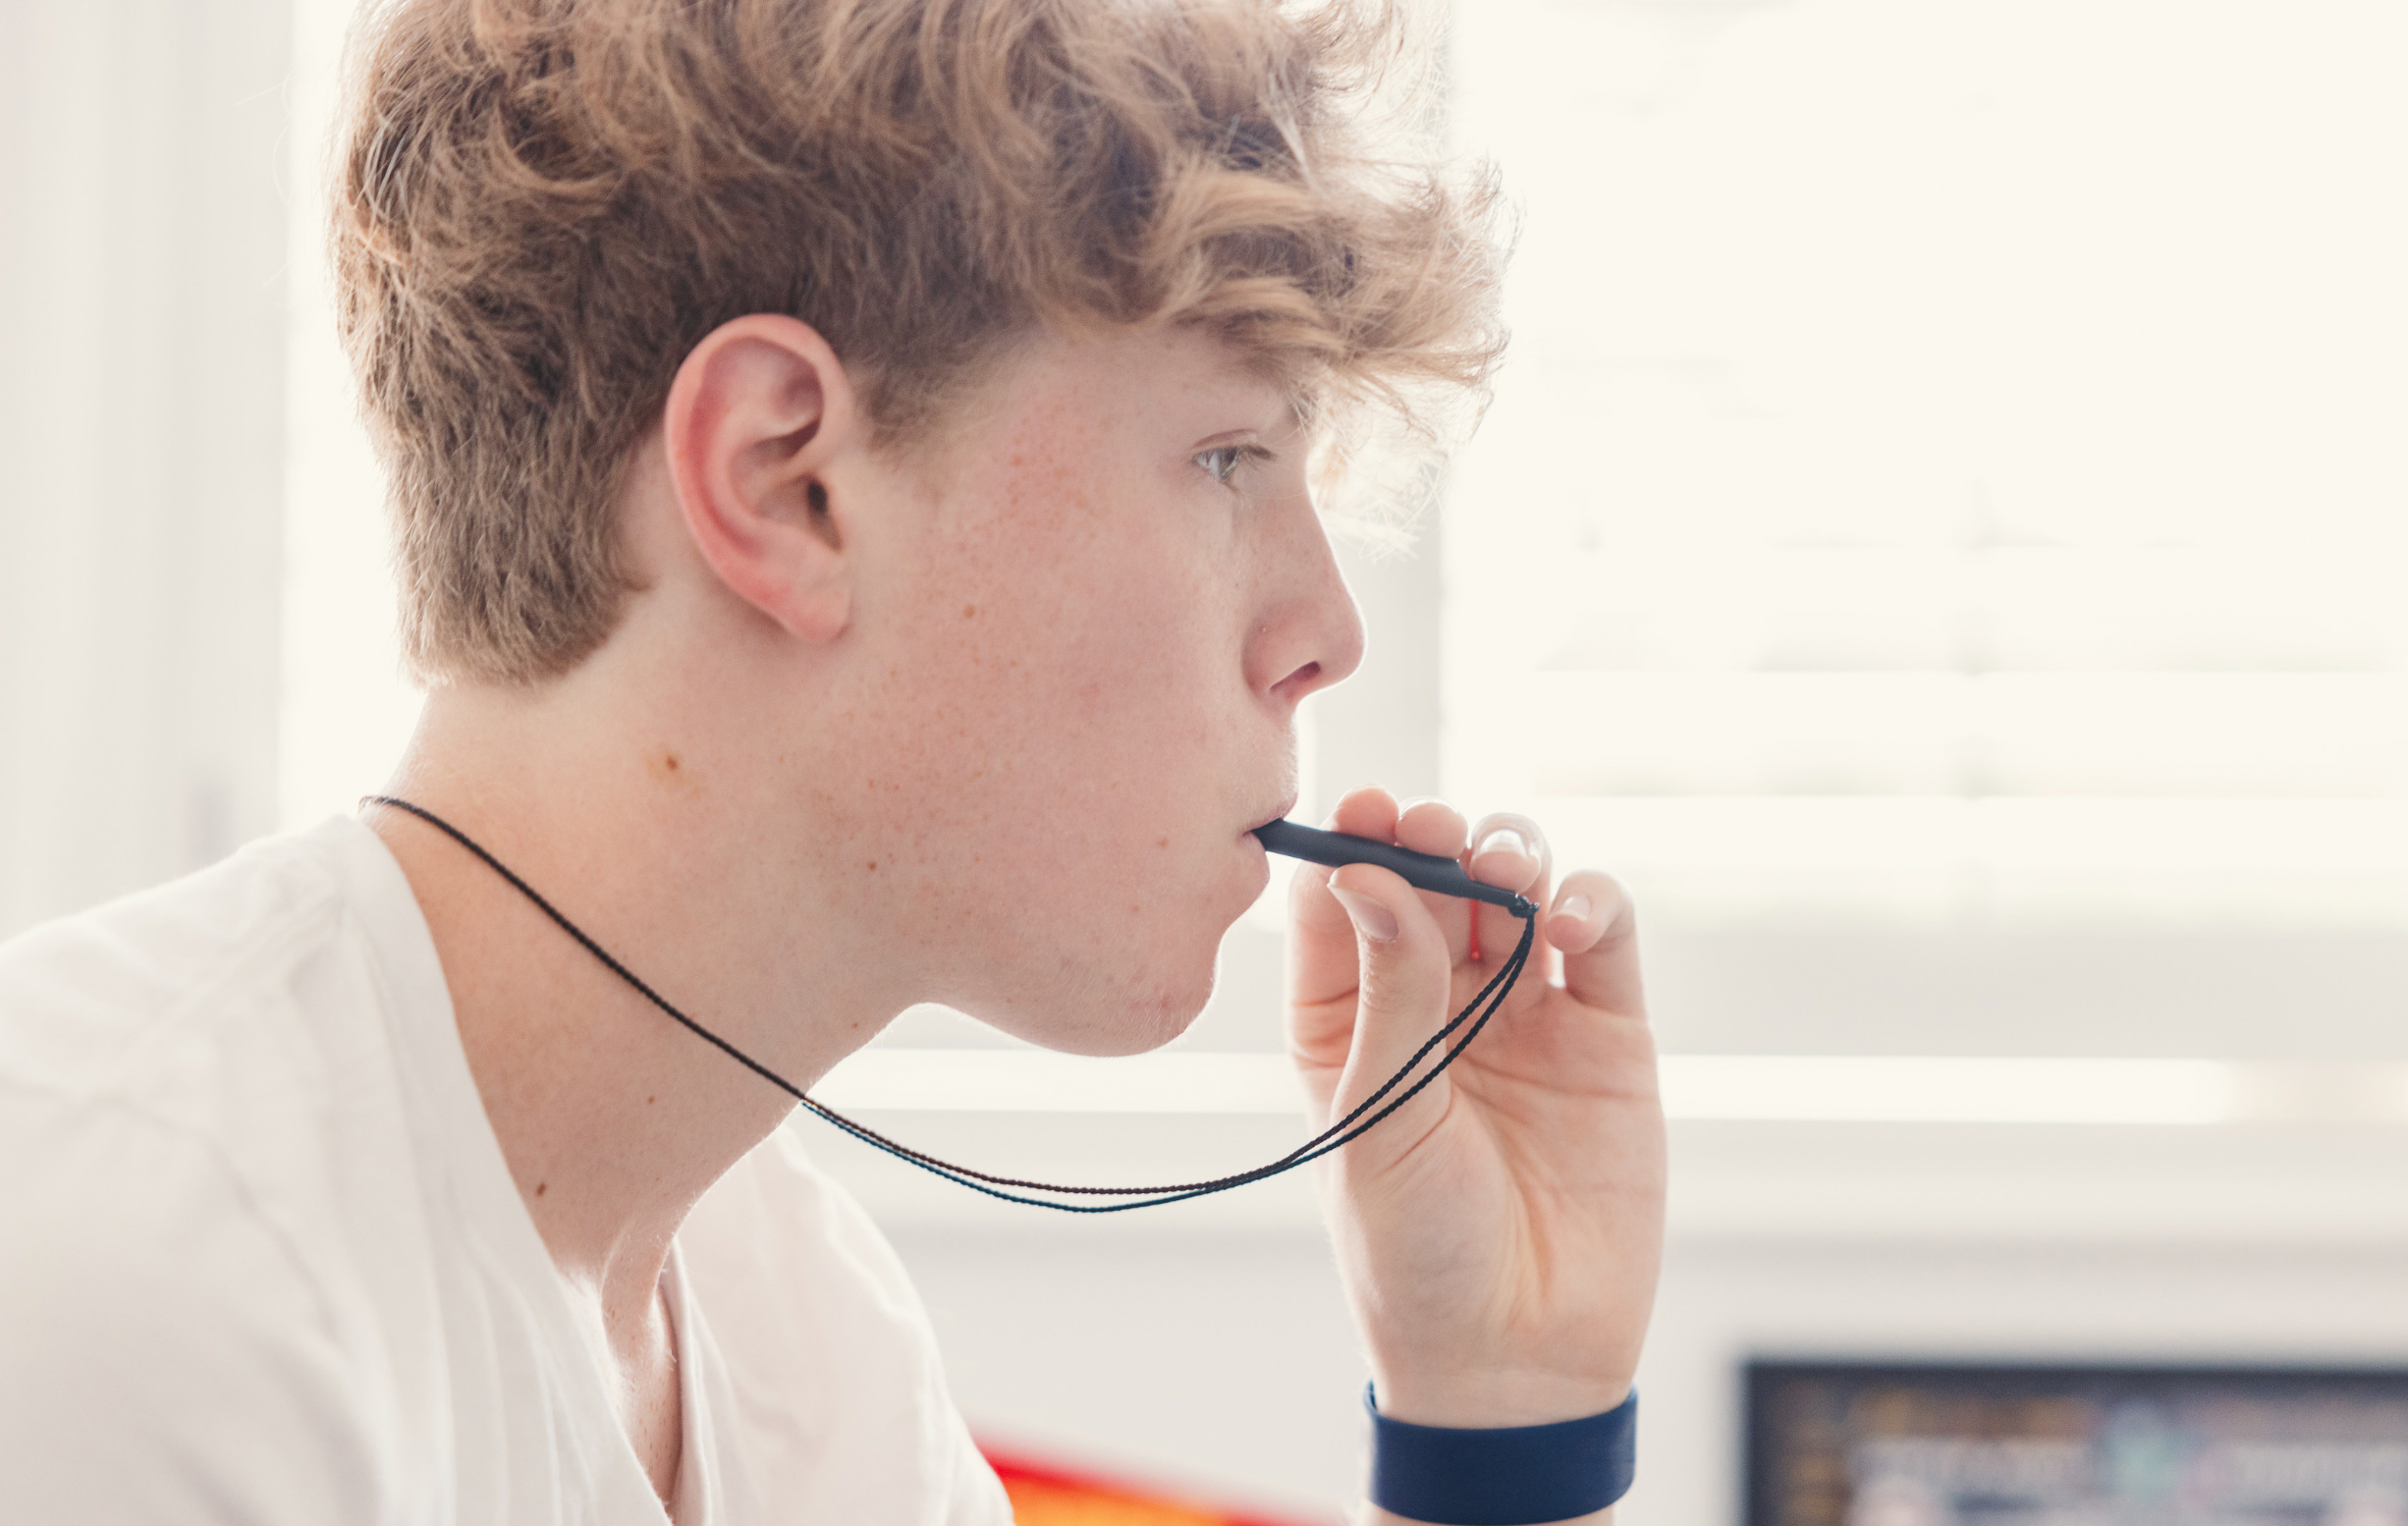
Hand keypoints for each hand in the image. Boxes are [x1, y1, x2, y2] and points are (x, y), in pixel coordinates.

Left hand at [1287, 788, 1665, 1439]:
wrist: (1515, 1358)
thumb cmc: (1413, 1252)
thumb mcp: (1378, 1117)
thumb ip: (1389, 994)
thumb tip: (1369, 873)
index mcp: (1348, 1019)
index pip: (1345, 900)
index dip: (1351, 844)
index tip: (1358, 810)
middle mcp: (1435, 1002)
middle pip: (1435, 876)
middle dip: (1432, 836)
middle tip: (1430, 829)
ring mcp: (1525, 1013)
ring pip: (1518, 887)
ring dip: (1509, 855)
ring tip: (1499, 870)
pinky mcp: (1607, 1035)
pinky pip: (1602, 936)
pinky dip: (1590, 903)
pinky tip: (1565, 920)